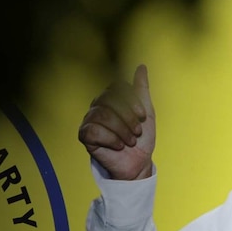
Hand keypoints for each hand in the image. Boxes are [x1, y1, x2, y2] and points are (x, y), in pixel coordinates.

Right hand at [78, 65, 155, 179]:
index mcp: (111, 98)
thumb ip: (142, 90)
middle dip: (128, 118)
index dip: (132, 101)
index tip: (143, 118)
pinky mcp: (84, 136)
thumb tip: (141, 66)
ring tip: (130, 142)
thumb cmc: (141, 138)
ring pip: (102, 115)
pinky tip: (119, 146)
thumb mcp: (146, 113)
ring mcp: (90, 120)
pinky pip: (93, 130)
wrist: (138, 164)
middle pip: (109, 100)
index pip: (117, 87)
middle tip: (137, 133)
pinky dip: (112, 139)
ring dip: (122, 130)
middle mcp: (98, 106)